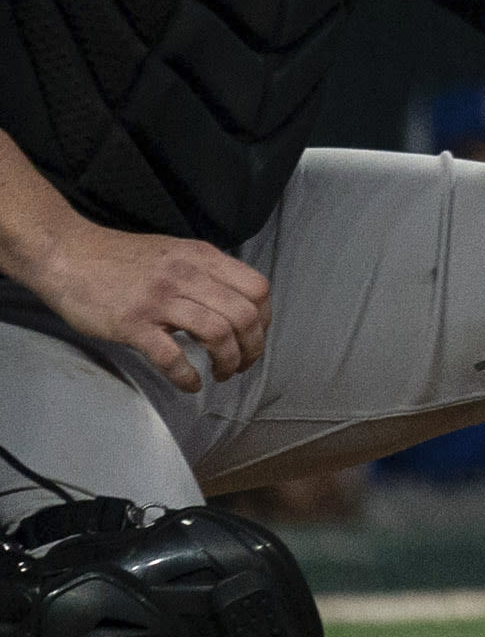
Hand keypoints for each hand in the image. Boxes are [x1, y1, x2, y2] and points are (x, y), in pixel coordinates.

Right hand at [19, 215, 270, 386]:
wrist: (68, 255)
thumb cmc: (121, 258)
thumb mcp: (175, 252)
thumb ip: (205, 272)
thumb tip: (233, 301)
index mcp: (202, 257)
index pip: (257, 288)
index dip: (265, 319)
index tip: (256, 337)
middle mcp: (187, 275)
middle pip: (244, 315)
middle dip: (252, 347)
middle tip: (242, 364)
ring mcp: (160, 300)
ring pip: (217, 333)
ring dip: (227, 361)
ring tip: (221, 374)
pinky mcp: (132, 323)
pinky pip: (171, 356)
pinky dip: (187, 376)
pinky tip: (190, 384)